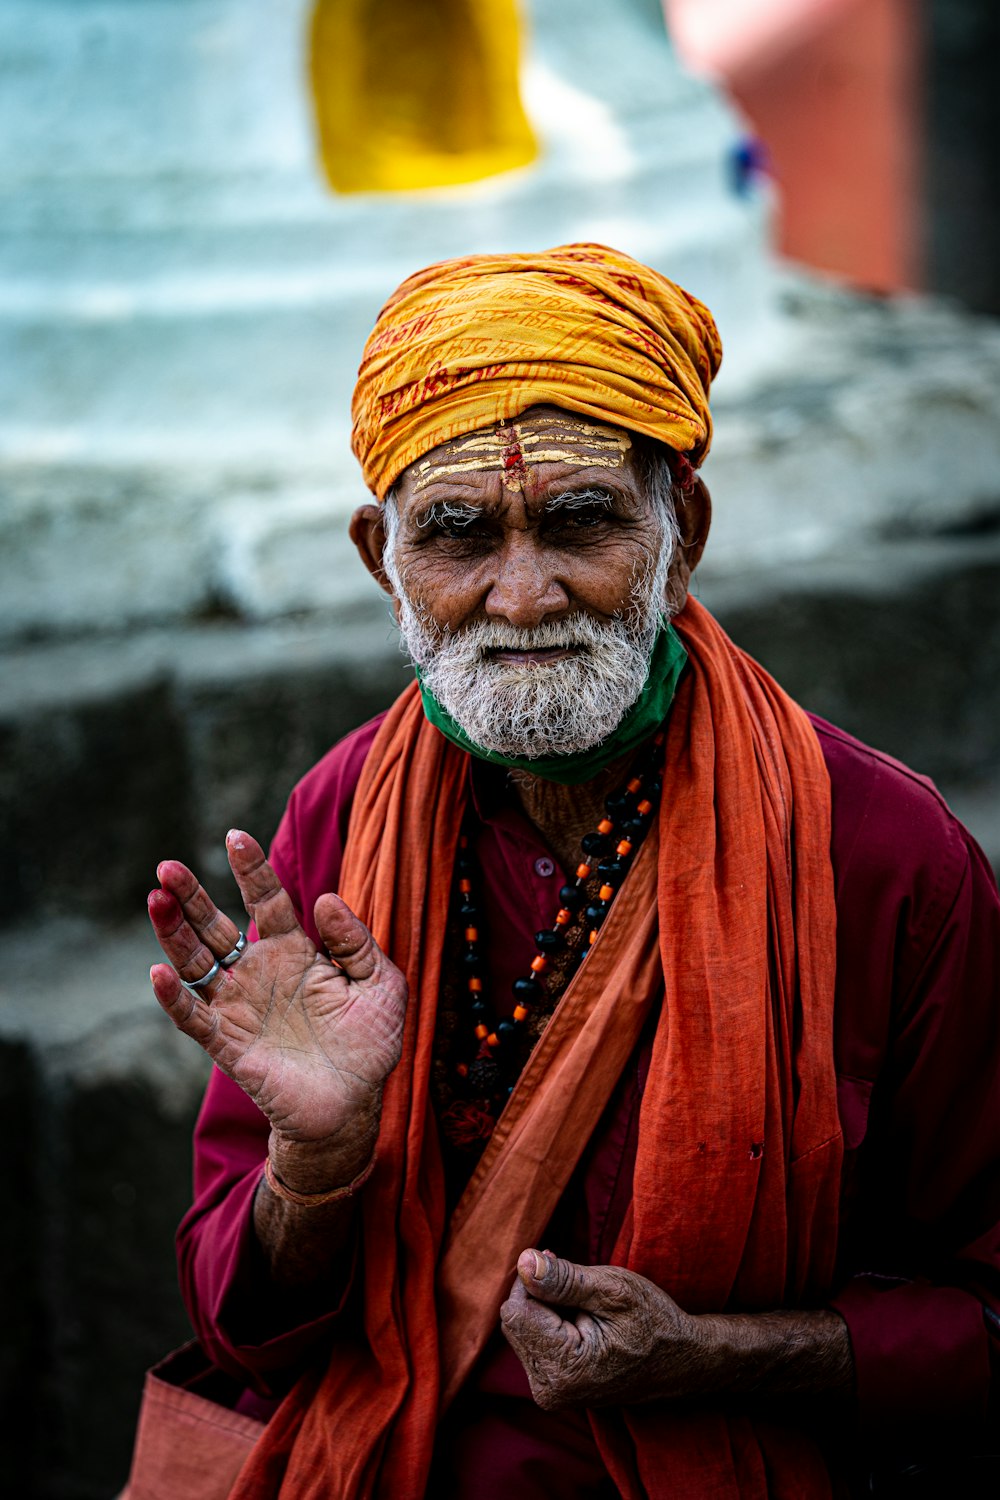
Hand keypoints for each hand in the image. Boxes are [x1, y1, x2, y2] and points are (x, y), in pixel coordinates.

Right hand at [147, 831, 406, 1177]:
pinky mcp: (228, 1044)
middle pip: (217, 926)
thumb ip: (357, 941)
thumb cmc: (369, 1044)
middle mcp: (260, 973)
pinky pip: (194, 1017)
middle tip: (167, 866)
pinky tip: (158, 973)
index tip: (235, 836)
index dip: (251, 870)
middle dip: (191, 896)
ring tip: (157, 899)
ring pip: (196, 963)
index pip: (268, 901)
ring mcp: (239, 1007)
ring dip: (173, 933)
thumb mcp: (381, 983)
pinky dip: (174, 997)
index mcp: (295, 952)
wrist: (353, 1107)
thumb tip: (325, 898)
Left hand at [500, 1249, 701, 1410]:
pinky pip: (533, 1341)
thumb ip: (563, 1279)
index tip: (562, 1265)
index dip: (535, 1280)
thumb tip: (522, 1262)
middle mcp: (550, 1390)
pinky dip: (551, 1322)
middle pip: (515, 1321)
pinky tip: (581, 1320)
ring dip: (547, 1309)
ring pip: (522, 1329)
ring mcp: (551, 1393)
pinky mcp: (553, 1387)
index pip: (515, 1311)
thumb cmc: (652, 1322)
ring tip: (586, 1309)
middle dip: (540, 1295)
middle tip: (581, 1287)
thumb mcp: (612, 1289)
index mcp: (564, 1370)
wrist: (681, 1361)